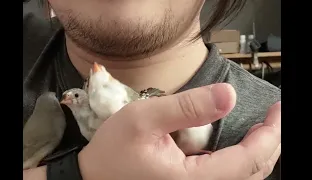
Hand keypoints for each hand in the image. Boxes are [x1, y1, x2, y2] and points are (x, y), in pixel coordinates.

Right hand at [78, 83, 280, 179]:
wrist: (94, 177)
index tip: (277, 109)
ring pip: (243, 177)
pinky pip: (228, 177)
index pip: (248, 160)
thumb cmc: (114, 150)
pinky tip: (241, 144)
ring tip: (264, 128)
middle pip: (252, 172)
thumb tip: (229, 96)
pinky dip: (242, 160)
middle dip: (270, 142)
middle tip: (274, 116)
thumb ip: (187, 107)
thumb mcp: (144, 119)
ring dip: (259, 152)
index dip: (269, 134)